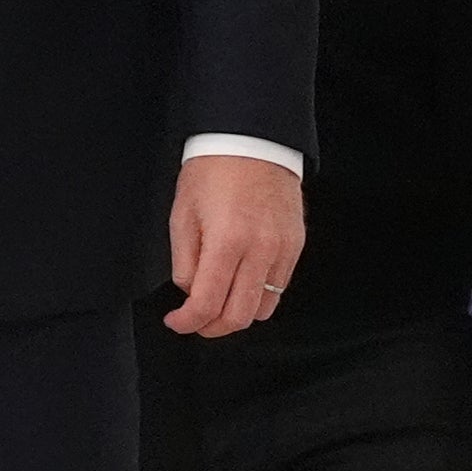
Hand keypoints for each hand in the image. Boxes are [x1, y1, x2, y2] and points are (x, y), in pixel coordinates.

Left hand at [165, 156, 304, 337]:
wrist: (252, 142)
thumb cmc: (214, 171)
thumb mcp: (182, 215)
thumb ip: (184, 262)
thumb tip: (190, 292)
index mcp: (227, 242)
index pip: (207, 304)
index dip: (187, 322)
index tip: (176, 321)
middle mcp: (260, 250)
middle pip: (239, 316)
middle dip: (212, 328)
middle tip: (195, 321)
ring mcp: (282, 250)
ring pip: (263, 309)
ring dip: (236, 314)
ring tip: (218, 302)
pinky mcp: (295, 247)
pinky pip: (279, 288)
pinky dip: (257, 296)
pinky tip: (239, 283)